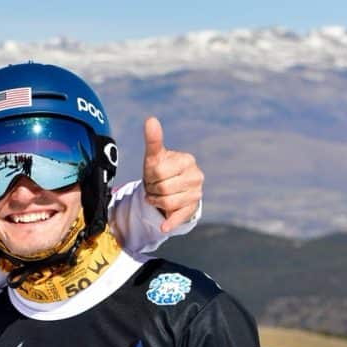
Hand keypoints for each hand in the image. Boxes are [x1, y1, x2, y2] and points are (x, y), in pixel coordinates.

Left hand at [142, 117, 203, 232]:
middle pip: (162, 188)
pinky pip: (179, 217)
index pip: (158, 171)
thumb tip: (150, 120)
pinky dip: (170, 223)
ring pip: (167, 202)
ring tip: (157, 196)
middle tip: (154, 187)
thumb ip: (153, 140)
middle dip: (152, 189)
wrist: (167, 190)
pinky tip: (163, 227)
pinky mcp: (192, 209)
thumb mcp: (155, 157)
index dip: (149, 175)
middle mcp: (197, 176)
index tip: (152, 175)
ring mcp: (196, 193)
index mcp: (187, 160)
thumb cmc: (160, 171)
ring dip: (155, 201)